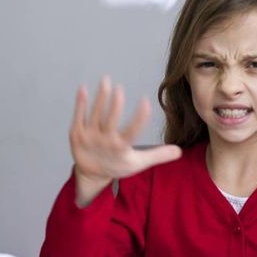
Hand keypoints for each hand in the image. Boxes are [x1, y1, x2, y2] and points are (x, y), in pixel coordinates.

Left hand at [70, 77, 181, 206]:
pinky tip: (83, 88)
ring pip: (95, 115)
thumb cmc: (118, 165)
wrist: (91, 175)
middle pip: (110, 122)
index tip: (146, 102)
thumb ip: (158, 155)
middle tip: (120, 89)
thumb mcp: (139, 163)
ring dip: (100, 98)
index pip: (132, 132)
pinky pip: (78, 117)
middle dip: (115, 106)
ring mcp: (89, 137)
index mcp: (120, 148)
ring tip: (106, 80)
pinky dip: (80, 104)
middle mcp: (104, 141)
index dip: (139, 118)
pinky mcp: (77, 134)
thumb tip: (179, 151)